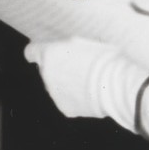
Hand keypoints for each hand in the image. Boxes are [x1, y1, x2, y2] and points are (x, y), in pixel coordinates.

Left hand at [27, 33, 148, 129]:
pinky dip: (76, 99)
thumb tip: (66, 47)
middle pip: (46, 70)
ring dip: (67, 84)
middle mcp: (46, 75)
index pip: (31, 51)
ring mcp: (54, 94)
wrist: (116, 86)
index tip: (47, 52)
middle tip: (80, 66)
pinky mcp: (65, 109)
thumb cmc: (105, 58)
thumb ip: (69, 45)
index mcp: (49, 54)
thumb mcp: (86, 41)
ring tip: (90, 81)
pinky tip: (91, 94)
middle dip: (58, 68)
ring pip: (56, 87)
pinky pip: (67, 101)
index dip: (39, 51)